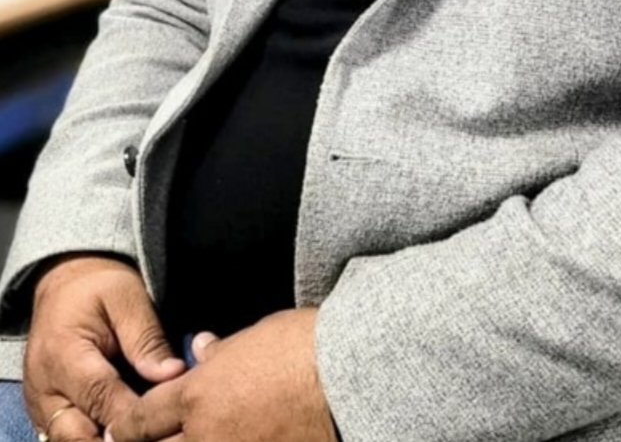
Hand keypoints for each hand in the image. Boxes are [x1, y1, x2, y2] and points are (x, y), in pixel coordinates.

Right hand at [23, 254, 185, 440]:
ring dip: (102, 441)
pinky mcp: (45, 414)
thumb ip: (146, 339)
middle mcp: (44, 388)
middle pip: (75, 434)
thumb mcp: (128, 298)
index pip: (98, 396)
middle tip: (151, 432)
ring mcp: (41, 405)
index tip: (161, 420)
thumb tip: (173, 375)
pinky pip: (65, 439)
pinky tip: (124, 433)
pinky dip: (93, 438)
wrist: (65, 287)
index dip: (130, 415)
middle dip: (113, 439)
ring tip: (140, 432)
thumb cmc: (99, 289)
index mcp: (63, 354)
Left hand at [105, 309, 336, 441]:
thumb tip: (202, 349)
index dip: (127, 426)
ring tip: (200, 435)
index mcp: (198, 395)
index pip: (141, 420)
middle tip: (150, 439)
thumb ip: (222, 352)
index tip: (123, 429)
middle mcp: (206, 436)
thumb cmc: (304, 346)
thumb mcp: (256, 336)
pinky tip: (232, 440)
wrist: (350, 376)